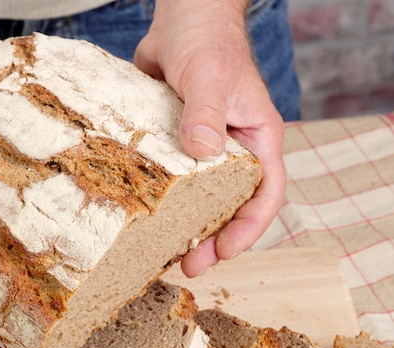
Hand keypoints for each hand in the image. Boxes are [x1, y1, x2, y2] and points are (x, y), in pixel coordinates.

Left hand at [134, 0, 285, 275]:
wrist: (181, 17)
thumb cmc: (208, 41)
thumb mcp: (212, 78)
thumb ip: (208, 115)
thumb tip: (203, 154)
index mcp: (256, 139)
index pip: (266, 193)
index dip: (249, 228)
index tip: (224, 253)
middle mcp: (232, 148)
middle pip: (230, 203)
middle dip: (212, 237)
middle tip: (187, 265)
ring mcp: (202, 147)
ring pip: (198, 195)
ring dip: (184, 223)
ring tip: (160, 251)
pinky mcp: (174, 141)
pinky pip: (170, 175)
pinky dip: (160, 197)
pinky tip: (138, 213)